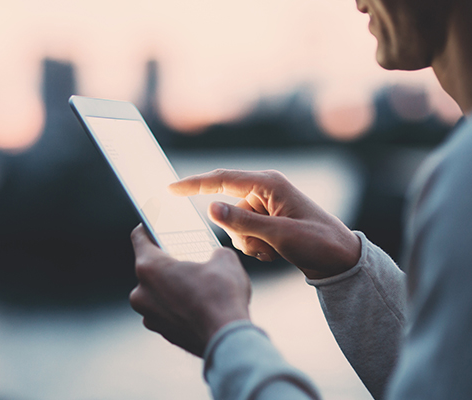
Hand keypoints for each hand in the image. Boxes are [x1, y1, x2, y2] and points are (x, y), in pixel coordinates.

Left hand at [129, 224, 250, 356]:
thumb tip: (214, 256)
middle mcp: (141, 292)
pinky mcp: (162, 332)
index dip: (150, 226)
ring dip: (172, 284)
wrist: (229, 339)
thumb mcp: (223, 258)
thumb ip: (211, 251)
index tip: (157, 224)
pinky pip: (166, 310)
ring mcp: (149, 315)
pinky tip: (199, 301)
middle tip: (186, 254)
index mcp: (149, 267)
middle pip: (149, 266)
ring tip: (196, 280)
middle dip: (167, 259)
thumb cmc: (222, 296)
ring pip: (157, 291)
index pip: (139, 237)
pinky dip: (177, 304)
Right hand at [169, 169, 360, 279]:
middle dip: (239, 230)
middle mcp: (264, 191)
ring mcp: (265, 206)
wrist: (339, 260)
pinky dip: (254, 245)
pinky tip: (275, 251)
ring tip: (274, 249)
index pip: (222, 180)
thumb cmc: (317, 242)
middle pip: (228, 208)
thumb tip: (209, 207)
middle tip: (264, 244)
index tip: (170, 188)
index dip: (193, 184)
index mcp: (268, 184)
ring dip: (248, 241)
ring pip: (234, 225)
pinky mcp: (266, 220)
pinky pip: (244, 233)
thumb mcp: (279, 234)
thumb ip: (242, 221)